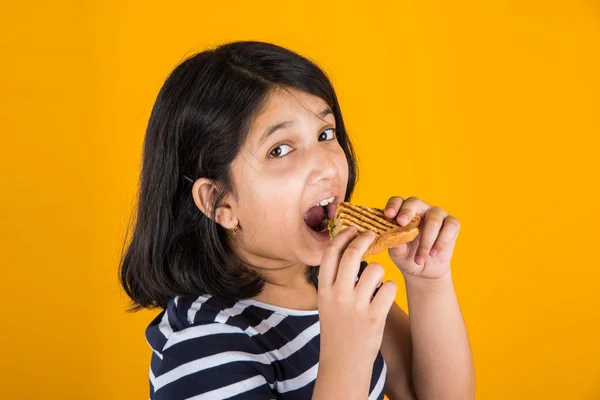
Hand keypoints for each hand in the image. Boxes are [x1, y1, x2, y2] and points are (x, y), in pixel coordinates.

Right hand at [317, 226, 397, 369]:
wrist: (343, 363)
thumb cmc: (337, 329)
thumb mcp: (327, 303)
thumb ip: (334, 280)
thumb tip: (346, 249)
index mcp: (324, 290)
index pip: (330, 253)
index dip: (342, 236)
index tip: (352, 229)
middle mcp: (338, 295)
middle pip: (352, 253)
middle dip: (364, 239)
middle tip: (372, 234)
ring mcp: (356, 306)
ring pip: (375, 269)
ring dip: (379, 270)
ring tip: (377, 281)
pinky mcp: (375, 317)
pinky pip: (389, 287)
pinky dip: (390, 288)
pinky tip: (385, 296)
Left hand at [383, 196, 460, 279]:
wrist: (425, 270)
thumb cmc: (407, 256)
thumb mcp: (397, 252)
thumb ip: (394, 242)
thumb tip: (392, 235)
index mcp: (403, 212)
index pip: (397, 201)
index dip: (393, 206)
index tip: (388, 215)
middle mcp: (420, 209)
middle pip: (414, 202)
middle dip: (408, 211)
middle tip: (402, 222)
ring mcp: (437, 214)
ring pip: (433, 220)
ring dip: (426, 241)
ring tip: (420, 259)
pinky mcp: (452, 223)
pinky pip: (450, 226)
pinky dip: (441, 242)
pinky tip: (434, 253)